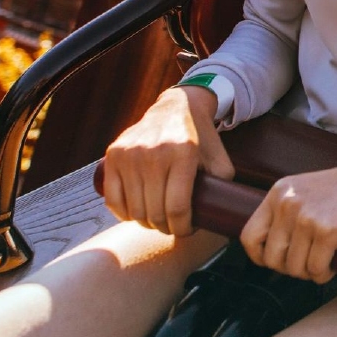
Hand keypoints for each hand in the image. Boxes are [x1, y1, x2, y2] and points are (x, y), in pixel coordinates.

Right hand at [101, 85, 234, 236]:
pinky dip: (124, 214)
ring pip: (135, 209)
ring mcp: (130, 154)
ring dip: (146, 223)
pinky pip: (113, 199)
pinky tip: (135, 215)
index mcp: (183, 153)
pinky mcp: (114, 155)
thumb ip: (223, 184)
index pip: (178, 207)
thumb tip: (222, 215)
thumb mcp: (219, 157)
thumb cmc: (200, 137)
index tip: (187, 230)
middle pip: (155, 212)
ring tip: (157, 221)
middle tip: (172, 226)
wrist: (175, 106)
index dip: (183, 227)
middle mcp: (154, 153)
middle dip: (166, 227)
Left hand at [240, 153, 336, 283]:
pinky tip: (333, 265)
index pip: (249, 236)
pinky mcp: (329, 229)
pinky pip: (316, 268)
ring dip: (310, 273)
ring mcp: (308, 216)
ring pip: (295, 267)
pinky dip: (324, 274)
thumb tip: (273, 246)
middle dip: (290, 269)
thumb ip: (289, 208)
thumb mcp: (308, 189)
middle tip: (309, 263)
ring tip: (324, 263)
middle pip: (272, 258)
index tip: (279, 260)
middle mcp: (288, 203)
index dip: (261, 257)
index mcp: (279, 192)